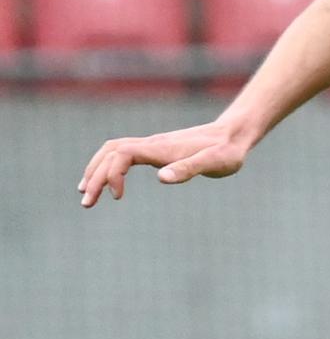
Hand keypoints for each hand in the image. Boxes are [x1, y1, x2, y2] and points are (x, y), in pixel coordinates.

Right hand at [77, 121, 253, 206]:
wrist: (233, 135)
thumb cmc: (226, 151)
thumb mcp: (214, 163)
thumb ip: (189, 169)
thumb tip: (161, 178)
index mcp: (160, 148)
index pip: (121, 155)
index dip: (112, 174)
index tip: (117, 197)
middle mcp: (151, 144)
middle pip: (110, 154)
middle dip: (93, 176)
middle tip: (86, 204)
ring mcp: (152, 146)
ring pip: (112, 152)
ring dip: (96, 170)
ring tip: (86, 193)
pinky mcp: (156, 150)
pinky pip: (122, 154)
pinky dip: (109, 166)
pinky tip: (108, 182)